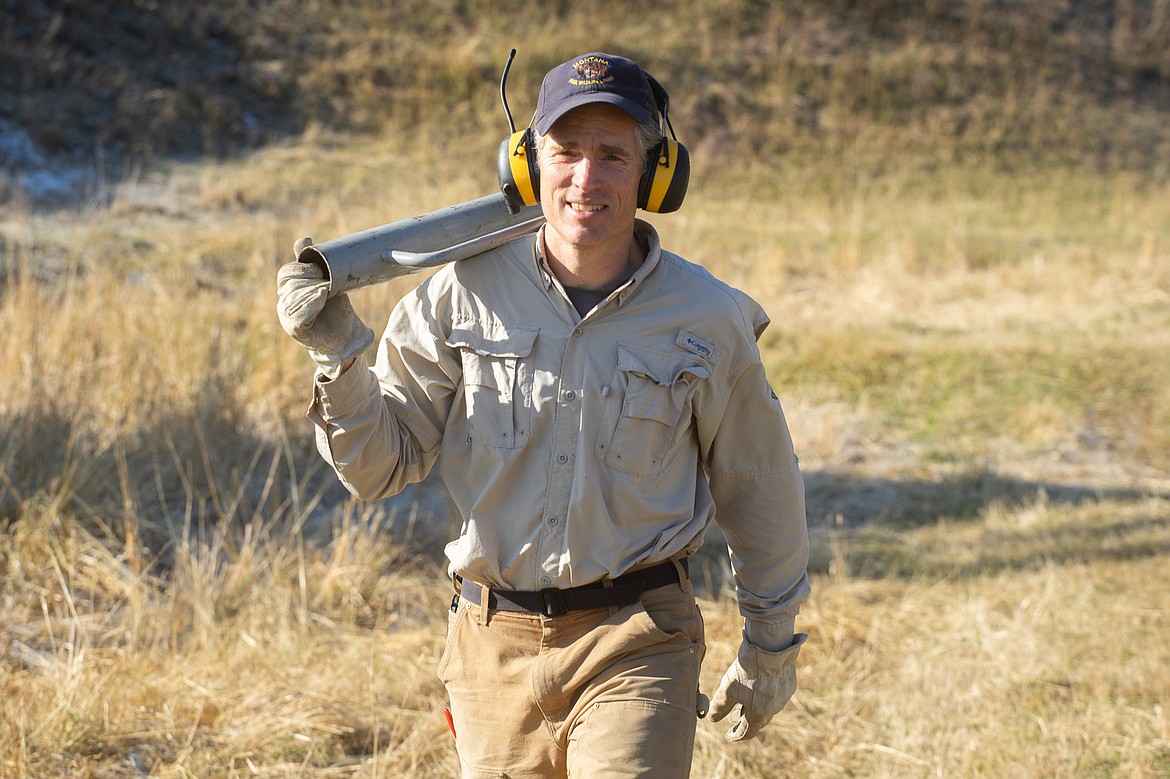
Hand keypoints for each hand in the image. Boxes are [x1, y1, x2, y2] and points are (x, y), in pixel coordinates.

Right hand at [277, 237, 374, 377]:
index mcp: (290, 290)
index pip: (286, 273)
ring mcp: (287, 317)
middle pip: (288, 282)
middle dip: (308, 277)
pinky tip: (322, 298)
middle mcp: (285, 303)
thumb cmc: (335, 311)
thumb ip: (314, 263)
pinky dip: (311, 304)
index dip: (301, 267)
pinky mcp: (295, 330)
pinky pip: (297, 314)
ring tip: (328, 292)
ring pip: (293, 296)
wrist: (346, 338)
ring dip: (313, 289)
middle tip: (326, 281)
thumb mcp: (327, 282)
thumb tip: (304, 238)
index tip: (320, 269)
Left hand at [707, 632, 806, 740]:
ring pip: (767, 707)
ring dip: (755, 708)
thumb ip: (720, 706)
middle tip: (733, 718)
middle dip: (744, 721)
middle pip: (757, 720)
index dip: (736, 735)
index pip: (747, 732)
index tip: (728, 735)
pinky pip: (775, 694)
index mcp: (758, 714)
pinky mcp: (789, 684)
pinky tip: (759, 686)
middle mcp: (773, 709)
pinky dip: (765, 695)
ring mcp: (783, 697)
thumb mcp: (728, 689)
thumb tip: (712, 719)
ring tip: (744, 703)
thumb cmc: (748, 671)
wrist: (770, 649)